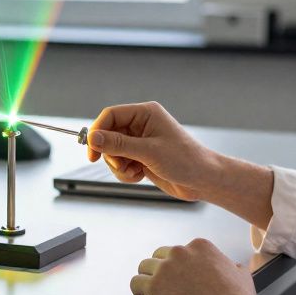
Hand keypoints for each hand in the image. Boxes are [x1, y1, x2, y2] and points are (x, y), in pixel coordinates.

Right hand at [87, 102, 217, 200]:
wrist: (203, 180)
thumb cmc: (185, 160)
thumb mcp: (148, 151)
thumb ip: (118, 144)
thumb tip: (93, 138)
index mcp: (145, 113)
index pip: (110, 115)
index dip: (97, 131)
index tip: (92, 150)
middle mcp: (141, 125)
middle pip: (108, 134)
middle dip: (110, 153)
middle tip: (119, 164)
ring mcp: (140, 142)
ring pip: (112, 152)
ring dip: (118, 165)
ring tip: (134, 172)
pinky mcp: (141, 157)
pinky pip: (120, 163)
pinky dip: (125, 172)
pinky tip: (140, 176)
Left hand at [131, 239, 278, 294]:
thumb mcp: (242, 275)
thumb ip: (233, 268)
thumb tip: (234, 269)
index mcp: (200, 247)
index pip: (180, 251)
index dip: (178, 266)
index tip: (180, 278)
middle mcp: (180, 252)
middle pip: (159, 256)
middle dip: (161, 270)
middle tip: (165, 286)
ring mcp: (165, 269)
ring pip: (144, 267)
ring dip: (147, 279)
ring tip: (151, 293)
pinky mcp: (154, 287)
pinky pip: (136, 283)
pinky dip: (138, 291)